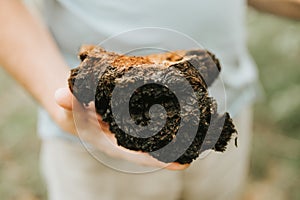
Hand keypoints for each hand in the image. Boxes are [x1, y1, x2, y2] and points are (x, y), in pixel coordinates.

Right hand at [54, 87, 189, 169]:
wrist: (75, 107)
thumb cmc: (75, 109)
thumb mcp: (70, 105)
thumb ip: (68, 102)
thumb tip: (60, 95)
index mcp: (112, 142)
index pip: (138, 155)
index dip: (159, 160)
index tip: (184, 164)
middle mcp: (125, 139)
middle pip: (154, 147)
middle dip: (175, 148)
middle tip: (201, 146)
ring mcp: (132, 130)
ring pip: (157, 136)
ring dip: (177, 135)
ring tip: (202, 133)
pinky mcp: (135, 119)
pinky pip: (154, 121)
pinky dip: (169, 119)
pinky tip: (185, 114)